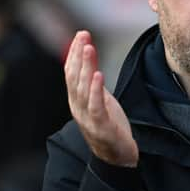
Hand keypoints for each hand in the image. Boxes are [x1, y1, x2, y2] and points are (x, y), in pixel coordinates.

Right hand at [65, 31, 137, 166]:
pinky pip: (96, 106)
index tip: (81, 34)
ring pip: (83, 89)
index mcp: (76, 100)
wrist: (118, 156)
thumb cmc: (109, 125)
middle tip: (83, 35)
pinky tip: (98, 75)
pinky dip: (96, 90)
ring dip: (86, 67)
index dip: (75, 53)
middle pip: (75, 77)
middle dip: (78, 55)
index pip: (71, 72)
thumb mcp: (101, 98)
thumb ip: (93, 80)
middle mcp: (78, 107)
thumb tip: (89, 56)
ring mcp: (87, 118)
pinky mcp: (101, 127)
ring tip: (89, 48)